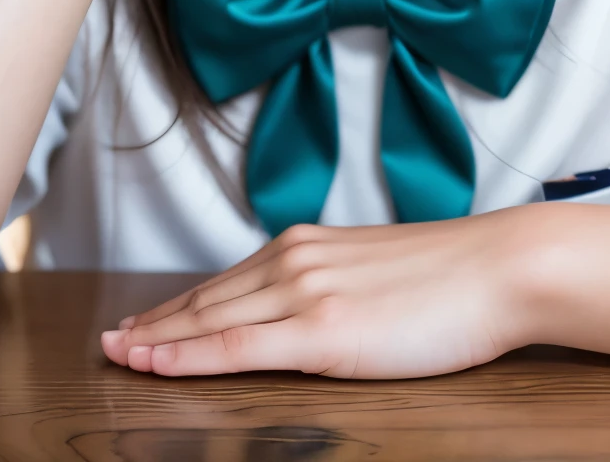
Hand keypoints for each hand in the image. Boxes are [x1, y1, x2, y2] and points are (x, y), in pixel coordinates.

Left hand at [99, 213, 533, 378]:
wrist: (499, 268)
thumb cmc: (453, 277)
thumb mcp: (375, 274)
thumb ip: (332, 285)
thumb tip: (307, 310)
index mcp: (308, 245)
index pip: (225, 281)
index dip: (178, 306)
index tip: (141, 322)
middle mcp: (295, 260)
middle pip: (206, 299)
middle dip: (154, 323)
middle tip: (109, 341)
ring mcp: (305, 292)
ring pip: (209, 320)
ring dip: (156, 339)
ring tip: (117, 354)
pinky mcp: (322, 329)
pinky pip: (237, 345)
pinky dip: (188, 356)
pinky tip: (155, 363)